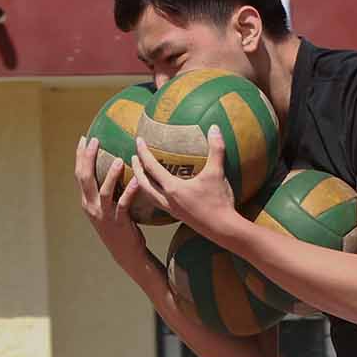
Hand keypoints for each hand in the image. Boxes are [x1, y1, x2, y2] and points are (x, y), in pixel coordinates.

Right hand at [75, 134, 151, 276]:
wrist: (126, 253)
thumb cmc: (120, 226)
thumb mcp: (109, 207)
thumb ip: (109, 190)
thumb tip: (117, 166)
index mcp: (87, 201)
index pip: (79, 175)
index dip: (80, 156)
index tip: (83, 138)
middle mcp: (91, 207)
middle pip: (85, 178)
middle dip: (88, 158)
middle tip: (94, 140)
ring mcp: (103, 215)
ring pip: (104, 191)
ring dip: (111, 175)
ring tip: (118, 159)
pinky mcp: (118, 222)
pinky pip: (123, 204)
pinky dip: (130, 191)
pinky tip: (137, 180)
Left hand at [128, 126, 241, 242]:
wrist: (223, 229)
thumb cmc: (219, 201)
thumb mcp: (217, 173)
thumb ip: (216, 149)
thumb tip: (214, 127)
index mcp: (173, 188)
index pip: (152, 167)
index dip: (144, 153)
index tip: (138, 140)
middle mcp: (167, 200)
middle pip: (143, 184)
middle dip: (136, 169)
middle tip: (133, 157)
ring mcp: (171, 210)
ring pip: (148, 196)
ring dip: (141, 184)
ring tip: (139, 175)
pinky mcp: (177, 216)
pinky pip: (158, 203)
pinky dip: (152, 195)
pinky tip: (158, 192)